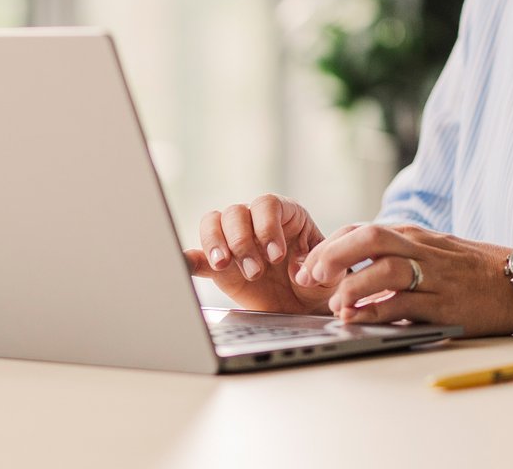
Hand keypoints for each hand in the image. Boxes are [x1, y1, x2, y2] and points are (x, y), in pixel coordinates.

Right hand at [183, 194, 332, 315]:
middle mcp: (256, 221)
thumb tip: (299, 269)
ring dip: (216, 243)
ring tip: (225, 265)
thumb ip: (319, 266)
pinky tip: (185, 263)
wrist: (303, 308)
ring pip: (214, 223)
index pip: (268, 205)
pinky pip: (198, 255)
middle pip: (236, 212)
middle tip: (256, 271)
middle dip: (243, 241)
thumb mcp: (328, 273)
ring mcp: (234, 241)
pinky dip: (190, 258)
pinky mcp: (218, 265)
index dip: (268, 227)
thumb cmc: (317, 282)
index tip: (276, 255)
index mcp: (286, 214)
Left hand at [295, 222, 512, 337]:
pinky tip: (361, 320)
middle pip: (370, 238)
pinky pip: (408, 305)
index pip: (362, 229)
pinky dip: (379, 312)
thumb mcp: (431, 252)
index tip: (308, 266)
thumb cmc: (469, 270)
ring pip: (387, 269)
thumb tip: (351, 269)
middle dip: (334, 255)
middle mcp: (422, 248)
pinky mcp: (446, 305)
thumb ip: (396, 255)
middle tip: (310, 277)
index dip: (330, 246)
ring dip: (354, 285)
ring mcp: (435, 276)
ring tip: (334, 305)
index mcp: (414, 234)